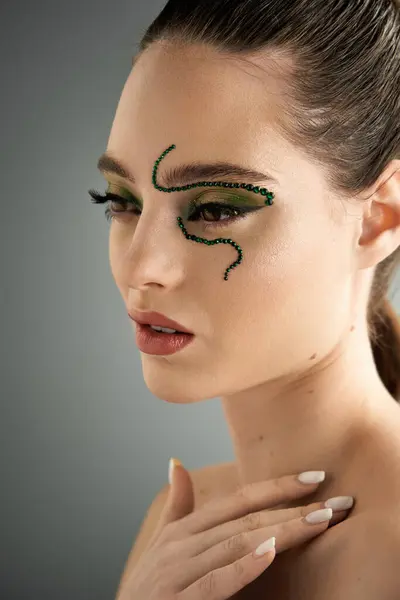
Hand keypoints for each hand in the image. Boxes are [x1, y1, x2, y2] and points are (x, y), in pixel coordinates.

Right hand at [116, 463, 352, 599]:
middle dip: (292, 508)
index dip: (275, 487)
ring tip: (318, 521)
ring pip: (236, 543)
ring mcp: (177, 571)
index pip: (236, 500)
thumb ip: (177, 507)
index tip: (313, 477)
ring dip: (281, 530)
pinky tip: (269, 552)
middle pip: (245, 519)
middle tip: (335, 501)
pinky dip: (242, 566)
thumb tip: (177, 462)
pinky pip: (214, 581)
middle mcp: (181, 544)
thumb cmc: (146, 589)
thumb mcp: (161, 544)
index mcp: (183, 529)